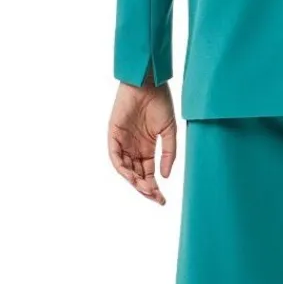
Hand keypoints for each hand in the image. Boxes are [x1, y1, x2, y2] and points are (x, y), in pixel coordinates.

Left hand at [108, 80, 177, 203]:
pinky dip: (122, 167)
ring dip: (134, 181)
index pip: (148, 173)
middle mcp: (133, 148)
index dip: (154, 187)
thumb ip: (168, 154)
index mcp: (146, 148)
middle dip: (145, 188)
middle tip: (155, 198)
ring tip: (145, 189)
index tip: (162, 200)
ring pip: (125, 168)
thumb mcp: (169, 132)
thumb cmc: (160, 103)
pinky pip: (115, 156)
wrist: (149, 84)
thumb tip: (165, 176)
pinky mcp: (113, 134)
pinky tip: (132, 176)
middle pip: (136, 174)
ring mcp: (123, 142)